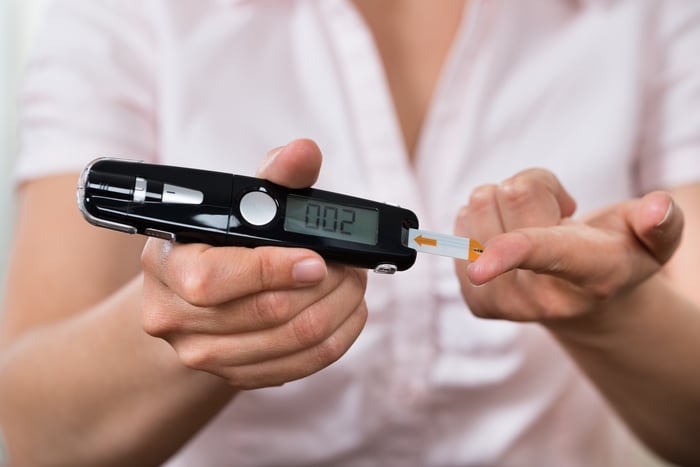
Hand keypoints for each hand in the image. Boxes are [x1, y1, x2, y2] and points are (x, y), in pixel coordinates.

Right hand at [140, 140, 367, 388]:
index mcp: (167, 262)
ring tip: (354, 284)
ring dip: (338, 311)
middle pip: (266, 313)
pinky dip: (336, 339)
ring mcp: (201, 354)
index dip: (274, 269)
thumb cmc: (223, 239)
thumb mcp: (241, 200)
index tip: (319, 259)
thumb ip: (276, 177)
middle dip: (325, 286)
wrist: (195, 294)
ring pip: (290, 343)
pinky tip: (347, 314)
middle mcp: (174, 316)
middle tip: (353, 266)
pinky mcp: (233, 376)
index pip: (215, 279)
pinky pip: (299, 367)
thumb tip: (304, 152)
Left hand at [454, 169, 683, 321]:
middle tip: (556, 214)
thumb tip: (658, 208)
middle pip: (509, 194)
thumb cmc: (616, 254)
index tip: (481, 268)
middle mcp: (541, 296)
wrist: (584, 303)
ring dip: (505, 204)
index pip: (546, 252)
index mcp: (590, 275)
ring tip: (534, 227)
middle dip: (533, 188)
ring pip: (478, 202)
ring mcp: (504, 303)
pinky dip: (485, 222)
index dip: (510, 252)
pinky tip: (511, 242)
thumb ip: (662, 224)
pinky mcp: (476, 302)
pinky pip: (459, 223)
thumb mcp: (652, 241)